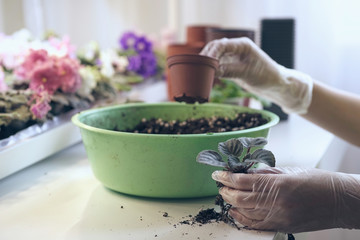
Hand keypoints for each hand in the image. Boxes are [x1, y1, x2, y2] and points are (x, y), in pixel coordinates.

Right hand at [200, 37, 312, 113]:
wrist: (277, 85)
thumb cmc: (267, 76)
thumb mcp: (247, 73)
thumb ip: (229, 70)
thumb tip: (212, 71)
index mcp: (242, 45)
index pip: (221, 45)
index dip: (210, 53)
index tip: (203, 63)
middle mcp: (237, 49)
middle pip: (215, 49)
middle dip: (206, 57)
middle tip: (196, 68)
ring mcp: (234, 58)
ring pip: (215, 57)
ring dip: (207, 64)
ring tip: (199, 73)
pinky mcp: (233, 67)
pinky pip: (218, 67)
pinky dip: (212, 71)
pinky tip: (206, 77)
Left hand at [211, 167, 359, 232]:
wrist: (340, 202)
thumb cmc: (318, 182)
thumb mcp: (291, 171)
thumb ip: (265, 173)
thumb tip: (245, 172)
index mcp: (279, 185)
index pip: (244, 181)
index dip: (227, 177)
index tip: (218, 173)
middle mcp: (277, 203)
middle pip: (240, 198)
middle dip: (226, 190)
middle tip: (220, 183)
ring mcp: (279, 218)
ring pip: (245, 213)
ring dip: (231, 203)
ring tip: (225, 195)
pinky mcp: (282, 227)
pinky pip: (255, 225)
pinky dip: (241, 218)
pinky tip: (235, 211)